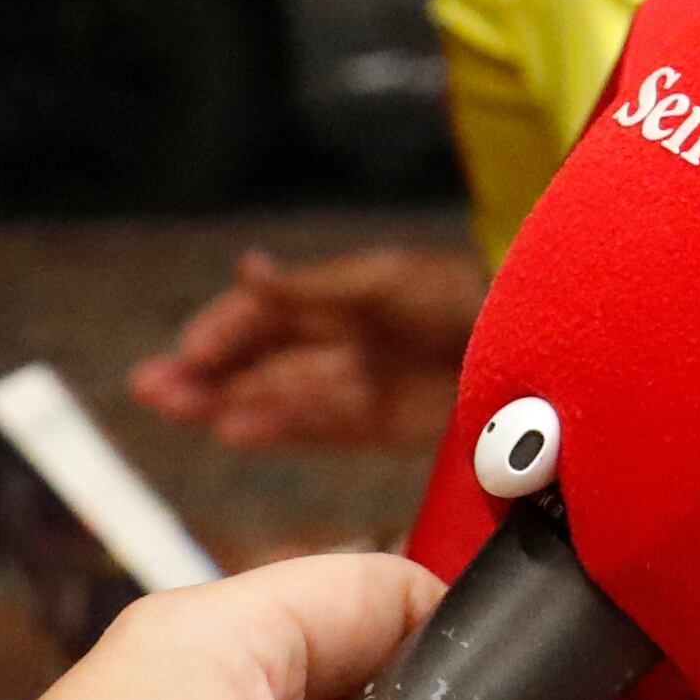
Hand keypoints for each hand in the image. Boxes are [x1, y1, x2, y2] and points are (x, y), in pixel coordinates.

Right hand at [132, 246, 490, 451]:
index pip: (272, 310)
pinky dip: (279, 426)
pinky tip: (237, 430)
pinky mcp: (391, 421)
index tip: (187, 350)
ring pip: (284, 392)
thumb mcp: (387, 284)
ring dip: (231, 400)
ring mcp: (370, 379)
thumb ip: (313, 287)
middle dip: (210, 369)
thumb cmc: (474, 296)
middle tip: (152, 388)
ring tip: (182, 409)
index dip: (227, 328)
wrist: (546, 346)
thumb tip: (245, 268)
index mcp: (353, 291)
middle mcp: (354, 335)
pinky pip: (323, 424)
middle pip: (267, 355)